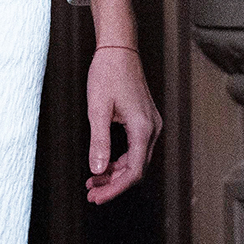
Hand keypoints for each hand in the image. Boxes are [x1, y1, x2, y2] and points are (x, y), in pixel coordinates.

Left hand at [85, 45, 161, 203]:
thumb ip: (98, 141)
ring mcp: (151, 124)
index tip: (96, 196)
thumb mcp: (97, 108)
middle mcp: (152, 129)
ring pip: (136, 159)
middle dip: (113, 183)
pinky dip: (120, 158)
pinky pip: (136, 147)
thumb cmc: (107, 72)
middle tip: (91, 192)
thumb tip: (97, 171)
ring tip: (93, 180)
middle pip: (136, 168)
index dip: (114, 188)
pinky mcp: (145, 119)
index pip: (133, 172)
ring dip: (115, 171)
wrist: (118, 47)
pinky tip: (104, 162)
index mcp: (143, 129)